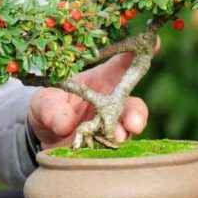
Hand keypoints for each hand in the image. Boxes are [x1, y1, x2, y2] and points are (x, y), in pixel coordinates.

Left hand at [27, 37, 156, 148]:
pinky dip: (109, 152)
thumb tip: (64, 124)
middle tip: (133, 123)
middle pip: (133, 104)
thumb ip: (50, 109)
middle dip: (137, 113)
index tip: (154, 42)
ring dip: (123, 134)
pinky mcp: (106, 147)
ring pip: (127, 130)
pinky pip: (114, 150)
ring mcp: (111, 126)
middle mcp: (111, 103)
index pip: (123, 63)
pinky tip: (102, 155)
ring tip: (114, 139)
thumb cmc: (48, 107)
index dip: (138, 52)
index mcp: (101, 80)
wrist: (44, 138)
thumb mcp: (43, 102)